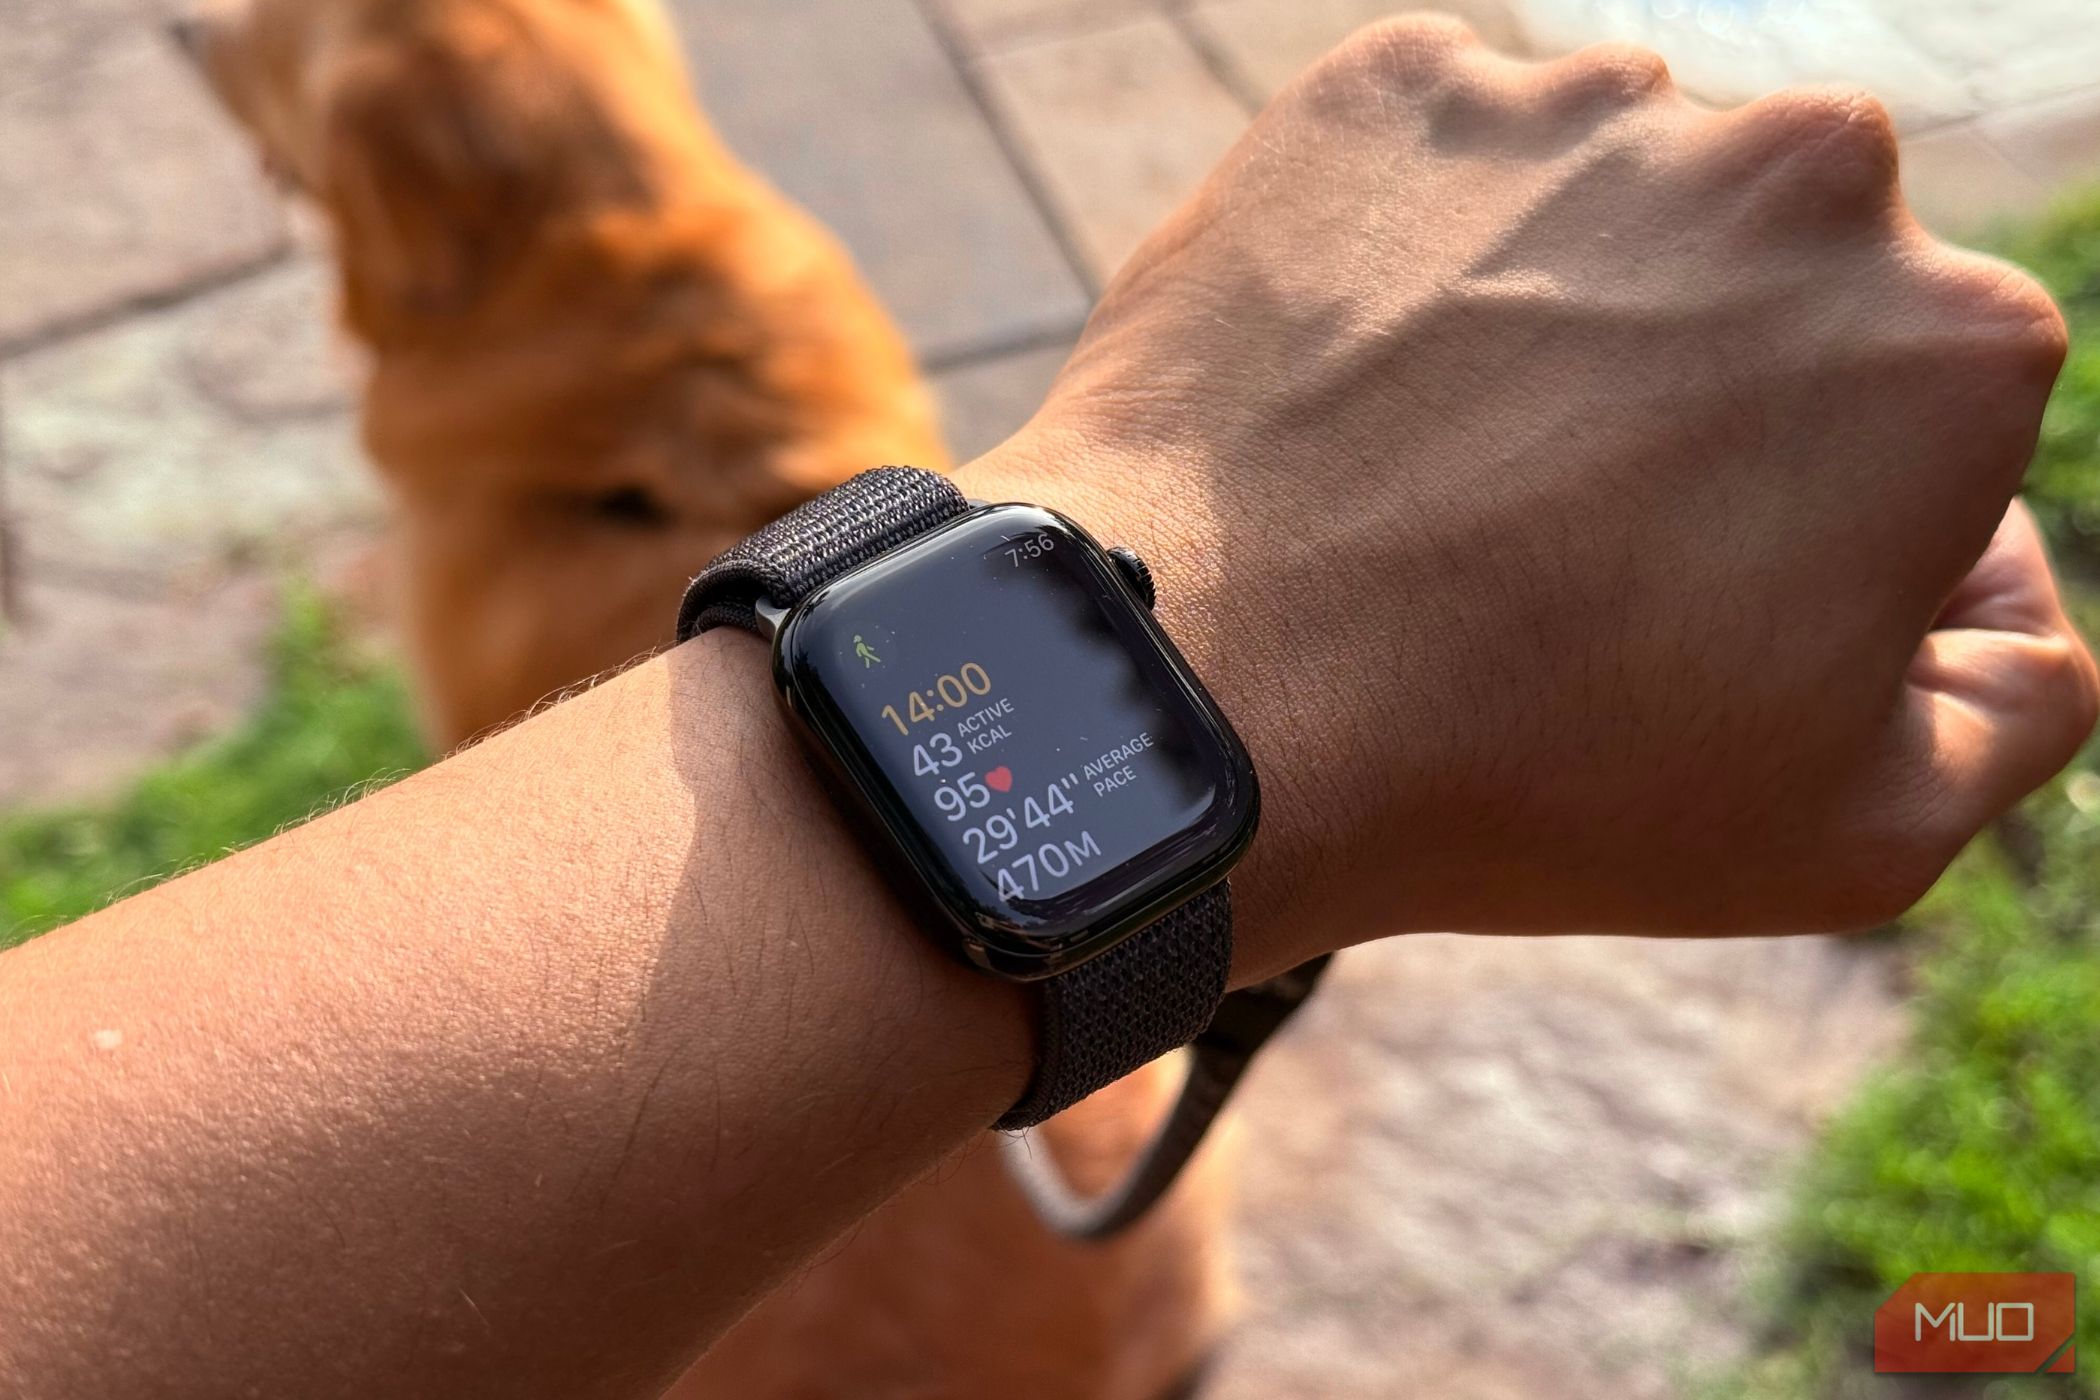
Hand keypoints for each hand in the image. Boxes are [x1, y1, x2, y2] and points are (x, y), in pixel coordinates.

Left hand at [958, 17, 2097, 978]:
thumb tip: (2000, 576)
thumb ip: (2017, 692)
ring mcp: (1581, 109)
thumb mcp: (1856, 830)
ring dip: (1558, 302)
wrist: (1204, 692)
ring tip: (1440, 461)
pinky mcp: (1394, 86)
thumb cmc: (1531, 781)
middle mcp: (1798, 170)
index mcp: (1946, 341)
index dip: (1814, 508)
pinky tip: (1355, 381)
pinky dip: (1410, 251)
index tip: (1690, 584)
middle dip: (1705, 382)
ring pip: (1609, 202)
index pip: (1919, 403)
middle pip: (1773, 276)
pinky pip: (1441, 163)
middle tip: (1558, 523)